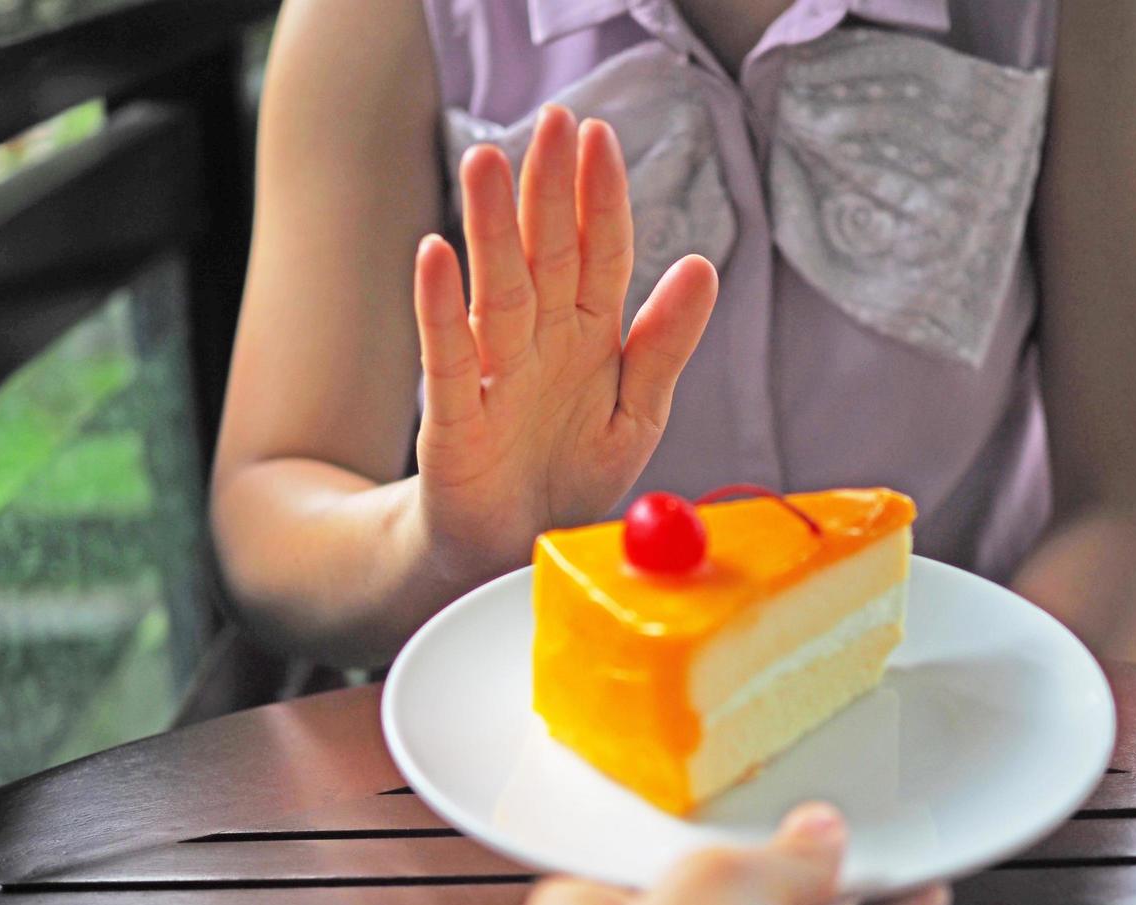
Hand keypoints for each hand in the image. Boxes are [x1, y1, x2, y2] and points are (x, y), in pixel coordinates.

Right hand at [412, 104, 717, 578]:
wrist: (510, 552)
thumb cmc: (569, 476)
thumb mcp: (636, 415)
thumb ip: (663, 345)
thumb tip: (700, 265)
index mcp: (590, 336)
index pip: (601, 254)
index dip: (603, 199)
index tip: (601, 137)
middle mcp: (540, 343)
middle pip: (545, 255)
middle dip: (550, 190)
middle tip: (553, 122)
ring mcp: (492, 375)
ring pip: (496, 290)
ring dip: (490, 229)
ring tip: (486, 163)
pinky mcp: (453, 421)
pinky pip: (446, 358)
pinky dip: (440, 310)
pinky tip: (435, 256)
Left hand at [517, 804, 949, 904]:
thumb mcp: (716, 884)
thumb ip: (776, 853)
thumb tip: (819, 836)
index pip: (654, 836)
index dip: (712, 803)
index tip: (761, 771)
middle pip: (736, 877)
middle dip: (793, 842)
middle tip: (840, 799)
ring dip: (850, 880)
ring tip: (895, 832)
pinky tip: (917, 891)